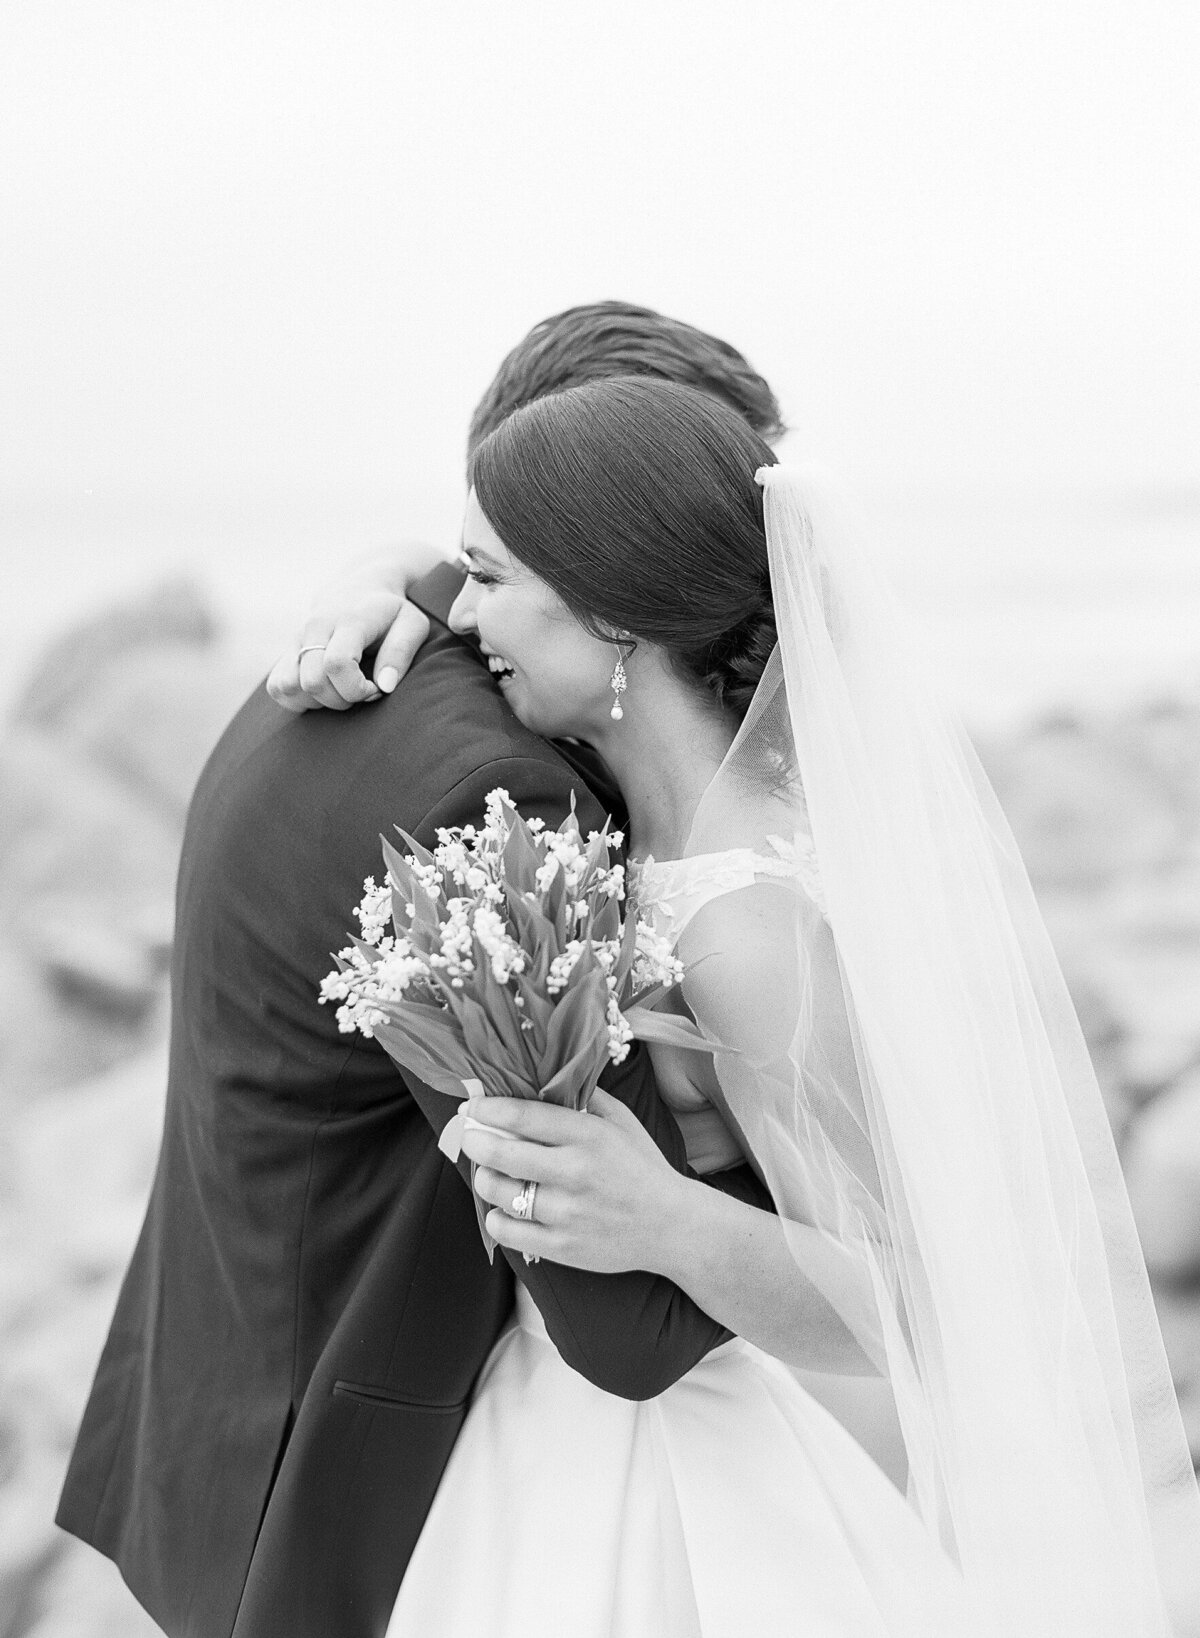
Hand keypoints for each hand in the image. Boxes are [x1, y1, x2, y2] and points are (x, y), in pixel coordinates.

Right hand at [266, 543, 441, 712]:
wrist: (358, 588)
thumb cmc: (391, 613)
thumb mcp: (412, 625)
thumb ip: (401, 653)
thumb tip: (384, 685)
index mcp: (348, 620)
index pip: (336, 664)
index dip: (355, 688)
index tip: (375, 688)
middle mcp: (315, 627)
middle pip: (312, 681)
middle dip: (340, 699)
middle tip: (361, 691)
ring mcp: (296, 639)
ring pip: (289, 686)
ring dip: (318, 701)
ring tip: (341, 689)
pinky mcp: (285, 652)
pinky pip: (277, 687)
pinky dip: (299, 700)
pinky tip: (324, 690)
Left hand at [459, 1091, 691, 1273]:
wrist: (672, 1226)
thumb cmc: (642, 1168)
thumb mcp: (621, 1122)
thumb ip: (584, 1097)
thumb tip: (544, 1076)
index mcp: (589, 1135)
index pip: (524, 1116)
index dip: (488, 1109)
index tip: (472, 1106)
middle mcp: (575, 1172)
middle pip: (502, 1153)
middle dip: (475, 1141)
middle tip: (471, 1136)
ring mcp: (567, 1213)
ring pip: (499, 1191)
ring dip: (484, 1178)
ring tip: (489, 1172)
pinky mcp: (562, 1247)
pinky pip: (507, 1230)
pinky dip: (496, 1217)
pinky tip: (504, 1207)